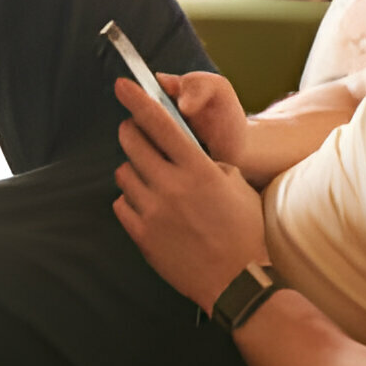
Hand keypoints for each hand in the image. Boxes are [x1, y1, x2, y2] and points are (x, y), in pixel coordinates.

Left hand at [110, 76, 270, 314]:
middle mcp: (171, 186)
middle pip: (132, 142)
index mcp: (198, 169)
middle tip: (136, 132)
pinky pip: (122, 204)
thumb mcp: (235, 184)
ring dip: (134, 169)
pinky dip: (131, 200)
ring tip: (151, 178)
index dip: (138, 100)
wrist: (238, 280)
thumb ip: (206, 161)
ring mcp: (153, 211)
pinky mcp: (142, 235)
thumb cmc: (243, 230)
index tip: (123, 85)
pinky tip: (149, 205)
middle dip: (131, 131)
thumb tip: (183, 148)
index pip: (160, 123)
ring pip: (124, 173)